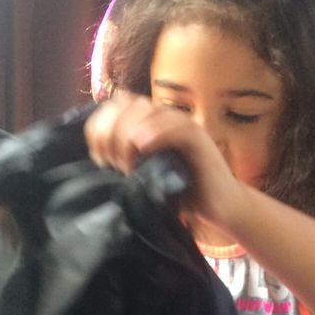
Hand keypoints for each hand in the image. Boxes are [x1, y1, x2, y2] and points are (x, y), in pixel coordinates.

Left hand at [84, 93, 249, 238]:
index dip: (100, 127)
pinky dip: (156, 132)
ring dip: (129, 135)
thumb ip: (124, 162)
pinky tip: (142, 147)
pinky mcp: (199, 139)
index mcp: (149, 124)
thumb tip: (95, 158)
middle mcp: (164, 118)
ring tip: (127, 164)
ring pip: (148, 111)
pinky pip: (176, 125)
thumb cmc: (181, 194)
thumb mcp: (144, 177)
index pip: (115, 106)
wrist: (219, 208)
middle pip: (127, 105)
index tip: (98, 158)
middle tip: (110, 163)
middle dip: (111, 132)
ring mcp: (182, 126)